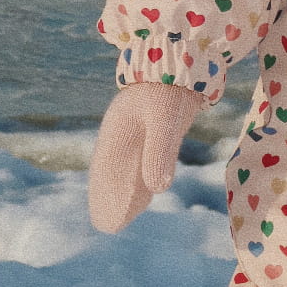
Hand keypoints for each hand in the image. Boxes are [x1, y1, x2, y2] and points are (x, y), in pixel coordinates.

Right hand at [88, 84, 204, 232]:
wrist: (182, 61)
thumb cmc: (170, 89)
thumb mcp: (165, 119)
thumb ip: (159, 152)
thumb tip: (158, 189)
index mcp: (117, 133)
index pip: (105, 172)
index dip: (105, 196)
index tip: (107, 221)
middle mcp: (123, 136)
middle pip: (111, 172)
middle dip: (111, 196)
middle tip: (110, 225)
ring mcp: (137, 133)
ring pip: (124, 168)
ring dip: (124, 190)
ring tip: (120, 217)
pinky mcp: (153, 131)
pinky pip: (141, 160)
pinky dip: (139, 178)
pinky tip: (145, 193)